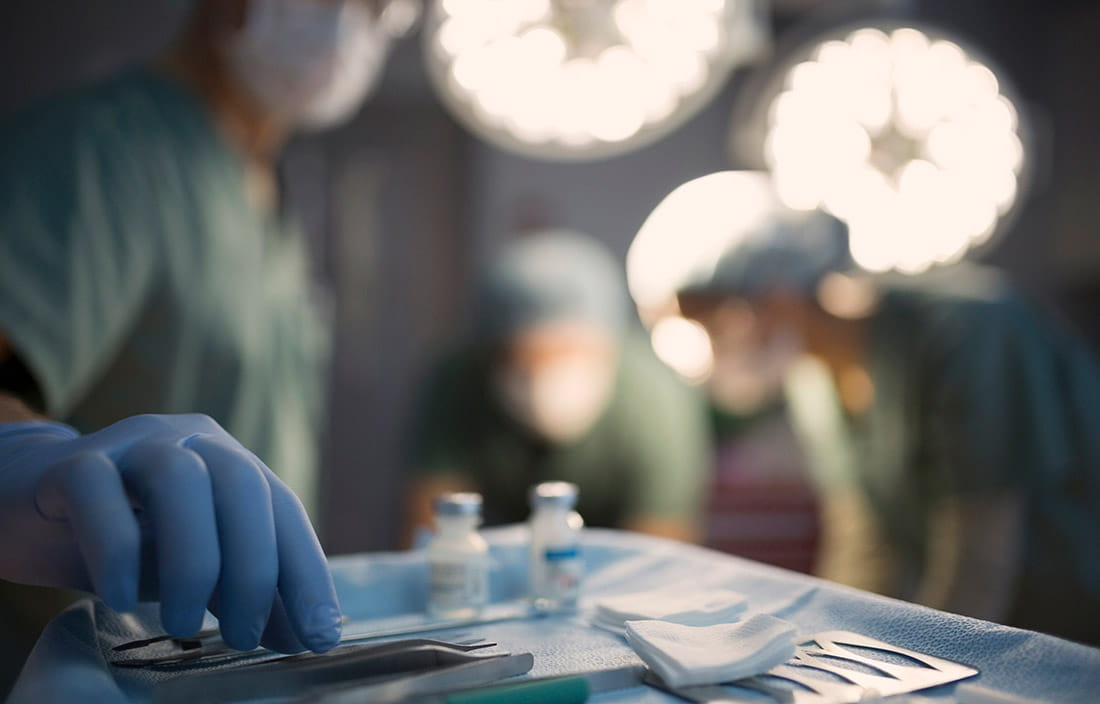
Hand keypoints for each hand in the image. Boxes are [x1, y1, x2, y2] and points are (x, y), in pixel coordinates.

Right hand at [0, 414, 341, 652]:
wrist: (32, 504)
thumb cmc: (128, 536)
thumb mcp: (195, 568)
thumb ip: (245, 593)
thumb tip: (308, 635)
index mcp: (231, 462)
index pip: (284, 510)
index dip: (307, 573)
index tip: (321, 634)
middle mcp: (191, 440)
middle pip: (241, 485)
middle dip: (253, 569)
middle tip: (244, 635)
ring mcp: (132, 443)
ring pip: (180, 480)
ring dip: (192, 560)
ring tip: (181, 623)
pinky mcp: (74, 462)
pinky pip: (99, 491)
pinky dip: (116, 548)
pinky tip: (120, 598)